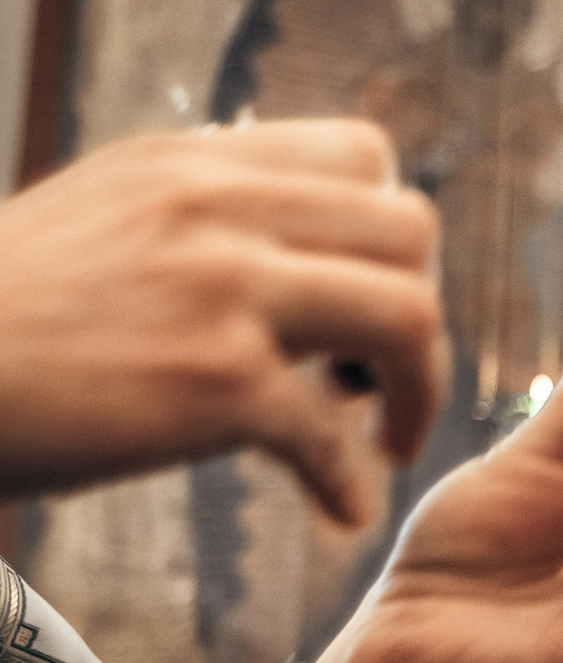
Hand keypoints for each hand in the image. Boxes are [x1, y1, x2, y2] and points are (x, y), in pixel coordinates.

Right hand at [0, 122, 443, 526]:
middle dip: (419, 311)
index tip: (362, 295)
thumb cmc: (1, 314)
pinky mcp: (212, 386)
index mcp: (194, 162)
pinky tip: (339, 509)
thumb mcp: (104, 213)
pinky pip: (334, 433)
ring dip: (420, 391)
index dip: (386, 231)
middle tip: (383, 379)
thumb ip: (202, 212)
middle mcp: (219, 210)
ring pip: (407, 318)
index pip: (366, 154)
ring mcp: (222, 294)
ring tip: (387, 441)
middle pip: (410, 232)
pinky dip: (351, 481)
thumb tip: (298, 245)